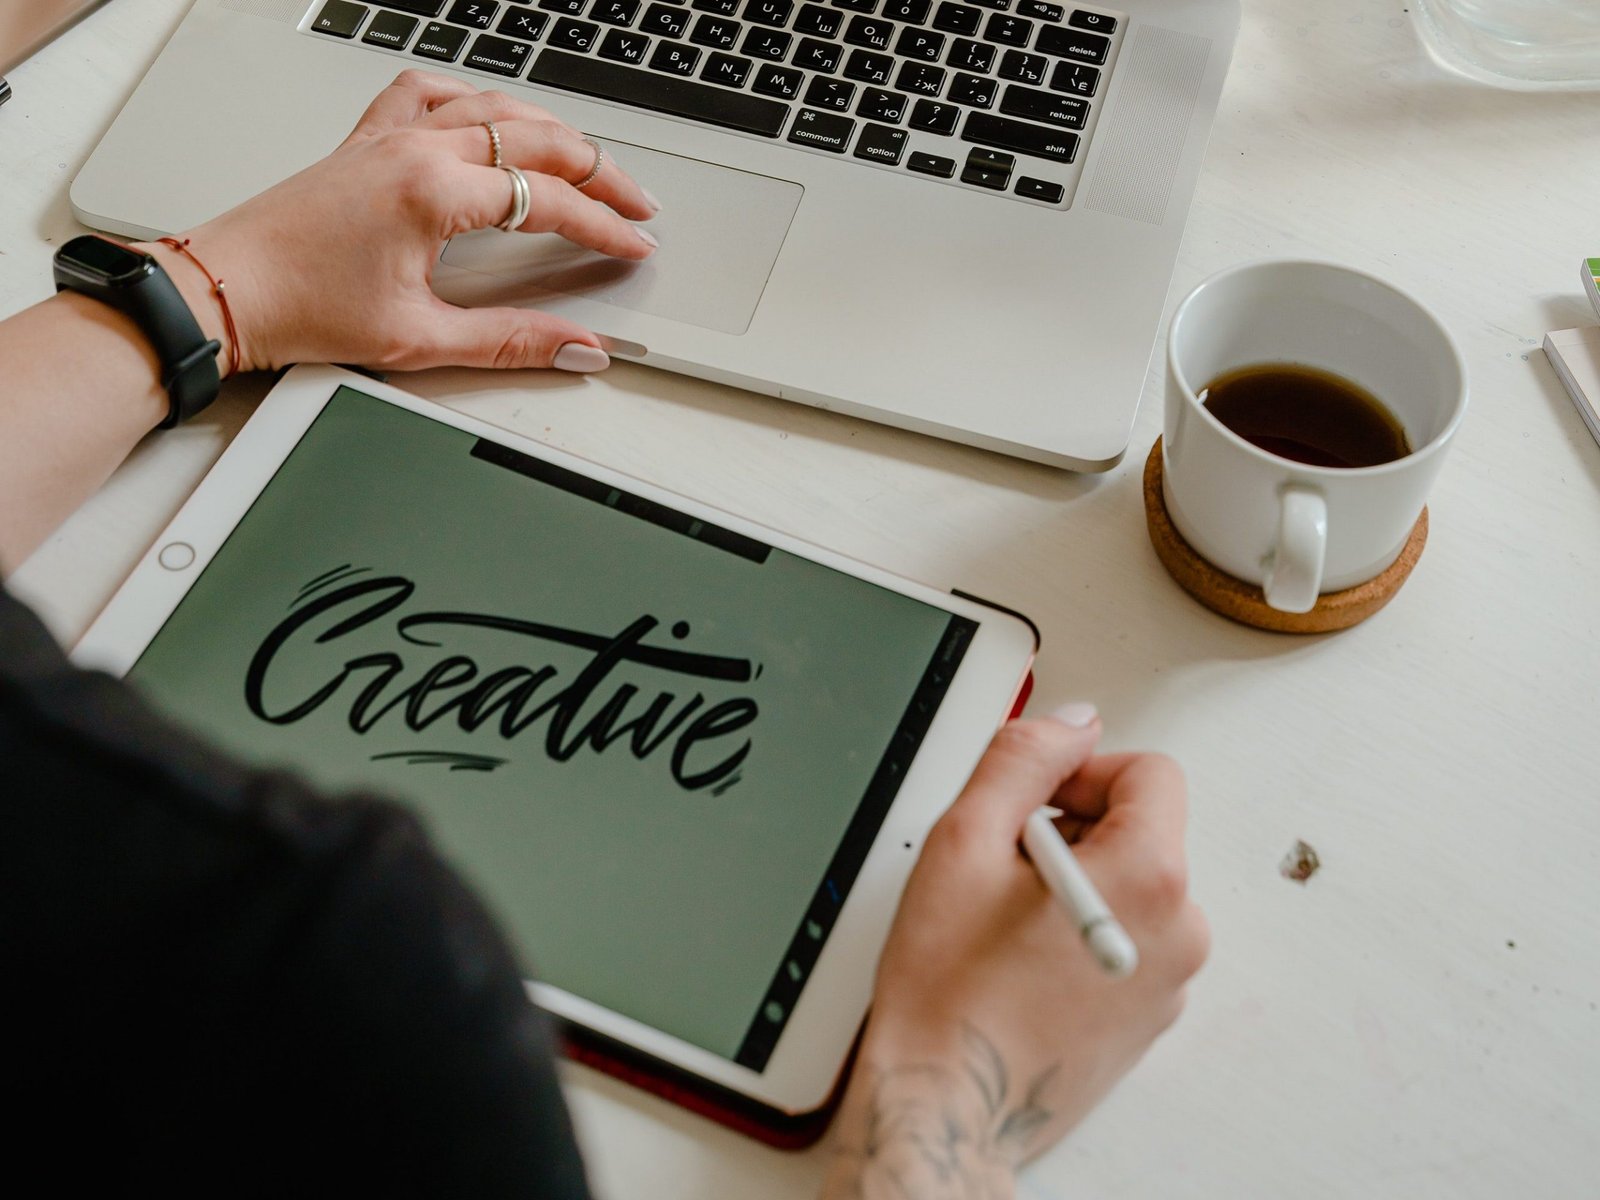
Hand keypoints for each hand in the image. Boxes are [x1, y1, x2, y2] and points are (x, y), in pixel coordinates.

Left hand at [141, 70, 657, 376]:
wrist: (226, 290)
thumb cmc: (301, 307)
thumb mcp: (421, 338)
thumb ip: (510, 340)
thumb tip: (574, 345)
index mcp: (432, 192)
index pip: (548, 200)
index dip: (603, 226)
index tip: (634, 245)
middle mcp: (414, 150)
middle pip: (535, 138)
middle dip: (598, 171)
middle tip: (636, 202)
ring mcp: (388, 138)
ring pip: (492, 105)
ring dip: (550, 130)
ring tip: (587, 161)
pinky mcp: (365, 141)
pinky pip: (428, 93)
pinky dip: (472, 98)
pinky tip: (489, 114)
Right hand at [822, 709, 1209, 1199]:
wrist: (947, 1104)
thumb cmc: (949, 990)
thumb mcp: (965, 841)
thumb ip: (1022, 761)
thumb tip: (1069, 725)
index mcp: (1149, 877)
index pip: (1150, 773)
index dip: (1081, 771)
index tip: (1031, 801)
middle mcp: (1180, 930)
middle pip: (1141, 829)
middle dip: (1072, 828)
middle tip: (1000, 868)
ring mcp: (1170, 981)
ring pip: (1130, 885)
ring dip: (1073, 880)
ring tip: (1004, 922)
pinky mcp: (1150, 1017)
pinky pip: (1127, 938)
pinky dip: (1081, 930)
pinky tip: (1021, 960)